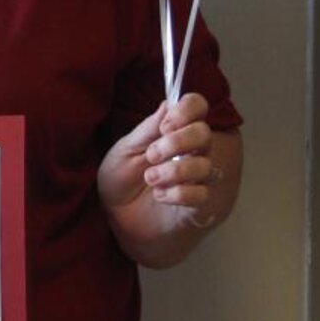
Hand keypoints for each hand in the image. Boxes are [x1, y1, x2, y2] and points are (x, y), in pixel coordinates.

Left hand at [98, 94, 241, 265]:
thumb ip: (148, 129)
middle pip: (204, 133)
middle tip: (152, 155)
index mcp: (174, 131)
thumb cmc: (121, 179)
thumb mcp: (126, 150)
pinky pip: (201, 194)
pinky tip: (160, 196)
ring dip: (174, 171)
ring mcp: (196, 178)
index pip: (197, 107)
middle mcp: (191, 151)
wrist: (115, 218)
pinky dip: (178, 194)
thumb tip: (168, 102)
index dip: (187, 110)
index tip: (165, 126)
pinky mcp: (197, 205)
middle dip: (178, 142)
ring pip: (205, 165)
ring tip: (150, 178)